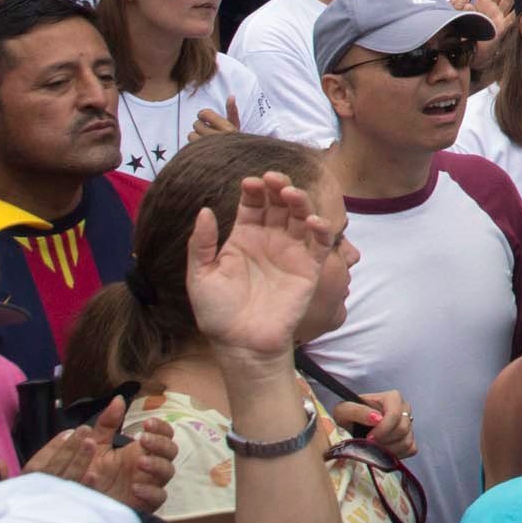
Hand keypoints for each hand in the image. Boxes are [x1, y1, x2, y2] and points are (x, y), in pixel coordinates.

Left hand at [27, 396, 179, 516]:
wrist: (78, 500)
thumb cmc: (91, 472)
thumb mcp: (96, 444)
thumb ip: (108, 423)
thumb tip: (118, 399)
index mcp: (141, 449)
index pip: (165, 434)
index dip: (161, 427)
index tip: (147, 424)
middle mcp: (149, 465)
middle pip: (171, 451)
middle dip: (160, 443)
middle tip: (142, 439)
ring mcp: (149, 484)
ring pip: (168, 472)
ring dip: (157, 464)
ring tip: (139, 462)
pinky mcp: (145, 503)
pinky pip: (158, 497)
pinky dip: (150, 491)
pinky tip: (135, 486)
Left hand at [182, 169, 336, 367]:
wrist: (241, 344)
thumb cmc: (218, 313)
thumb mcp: (200, 277)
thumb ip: (201, 244)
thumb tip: (203, 210)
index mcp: (244, 238)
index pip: (253, 204)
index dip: (253, 190)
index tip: (249, 182)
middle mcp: (270, 240)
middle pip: (280, 203)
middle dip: (279, 186)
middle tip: (274, 178)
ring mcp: (291, 252)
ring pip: (301, 216)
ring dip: (300, 200)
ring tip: (290, 193)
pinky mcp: (309, 268)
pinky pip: (320, 243)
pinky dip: (321, 229)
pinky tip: (312, 221)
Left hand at [332, 389, 416, 460]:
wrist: (350, 428)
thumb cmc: (347, 418)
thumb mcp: (344, 411)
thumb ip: (357, 411)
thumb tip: (376, 418)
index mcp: (392, 397)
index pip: (395, 415)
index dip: (382, 430)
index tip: (368, 438)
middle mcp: (404, 409)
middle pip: (402, 429)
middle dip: (384, 441)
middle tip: (369, 445)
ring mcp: (409, 424)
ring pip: (407, 441)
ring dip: (389, 450)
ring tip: (374, 449)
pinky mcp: (410, 439)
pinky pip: (411, 449)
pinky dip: (397, 454)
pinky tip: (383, 452)